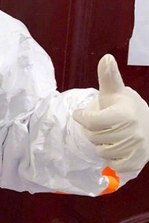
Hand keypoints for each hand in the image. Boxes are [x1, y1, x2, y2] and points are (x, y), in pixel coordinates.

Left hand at [73, 54, 148, 172]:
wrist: (147, 123)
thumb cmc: (123, 105)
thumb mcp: (114, 90)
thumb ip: (108, 76)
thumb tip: (106, 57)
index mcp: (125, 114)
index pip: (92, 122)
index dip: (81, 118)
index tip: (79, 115)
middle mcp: (133, 132)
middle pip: (95, 137)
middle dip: (91, 131)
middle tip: (98, 125)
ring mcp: (137, 148)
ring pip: (101, 151)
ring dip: (100, 144)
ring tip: (107, 135)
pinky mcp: (138, 162)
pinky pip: (113, 165)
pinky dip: (110, 158)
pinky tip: (114, 147)